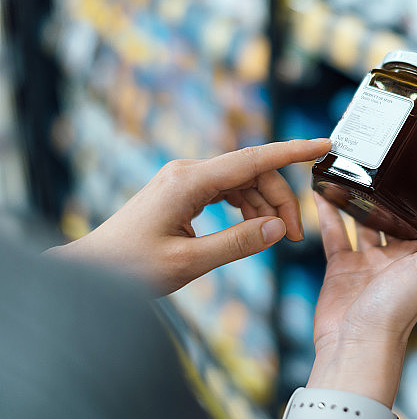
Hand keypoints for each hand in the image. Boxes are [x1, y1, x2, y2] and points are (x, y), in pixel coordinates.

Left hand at [47, 139, 331, 294]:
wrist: (90, 273)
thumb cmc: (129, 269)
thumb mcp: (188, 262)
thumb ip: (237, 244)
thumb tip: (277, 229)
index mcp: (189, 180)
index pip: (253, 158)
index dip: (293, 151)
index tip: (323, 146)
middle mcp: (188, 172)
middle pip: (253, 173)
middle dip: (280, 200)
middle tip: (294, 237)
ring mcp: (185, 181)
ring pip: (242, 183)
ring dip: (264, 207)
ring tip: (276, 238)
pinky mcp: (183, 193)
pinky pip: (227, 192)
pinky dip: (246, 209)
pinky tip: (252, 229)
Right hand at [307, 183, 416, 406]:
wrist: (356, 343)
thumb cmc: (398, 310)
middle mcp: (397, 257)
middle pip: (393, 216)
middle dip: (388, 192)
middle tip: (380, 159)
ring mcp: (368, 261)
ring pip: (363, 221)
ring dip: (358, 199)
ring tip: (350, 170)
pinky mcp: (341, 266)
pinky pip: (335, 234)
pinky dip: (328, 213)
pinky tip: (321, 192)